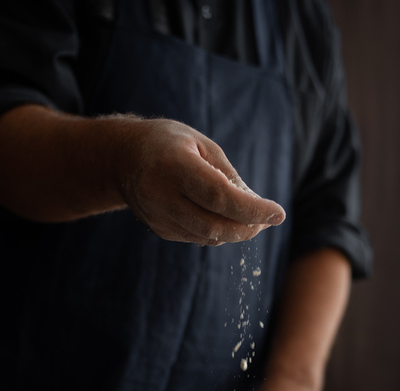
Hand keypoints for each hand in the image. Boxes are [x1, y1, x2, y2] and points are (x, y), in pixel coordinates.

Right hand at [117, 117, 284, 244]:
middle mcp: (162, 195)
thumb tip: (258, 206)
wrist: (122, 159)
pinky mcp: (159, 230)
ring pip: (207, 237)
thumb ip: (229, 176)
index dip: (252, 209)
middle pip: (214, 225)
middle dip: (247, 227)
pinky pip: (197, 237)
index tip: (278, 213)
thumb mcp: (201, 145)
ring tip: (253, 219)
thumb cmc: (169, 144)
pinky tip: (226, 219)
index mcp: (174, 166)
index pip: (219, 197)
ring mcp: (158, 216)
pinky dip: (218, 232)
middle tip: (268, 220)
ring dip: (236, 232)